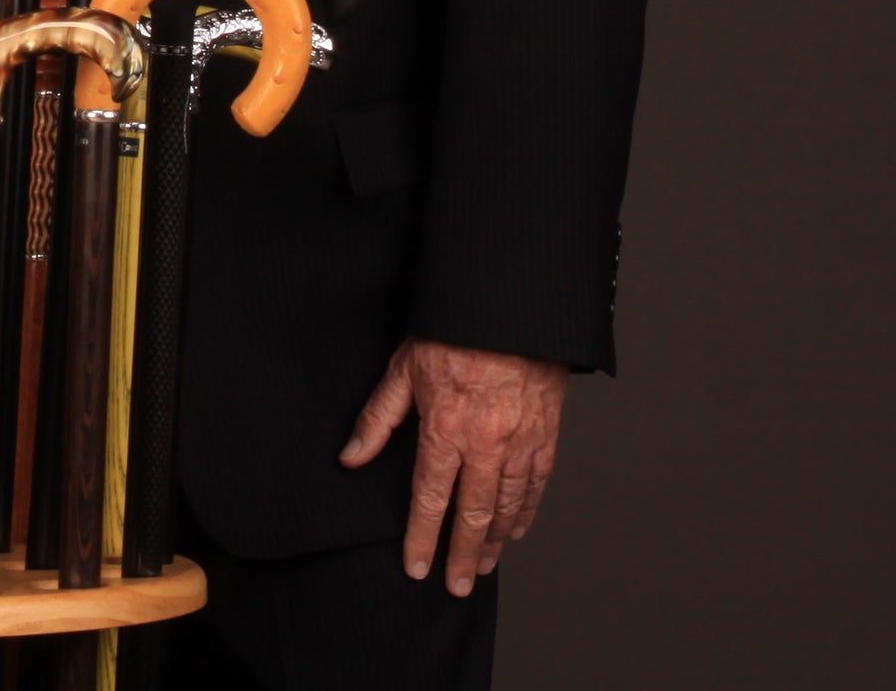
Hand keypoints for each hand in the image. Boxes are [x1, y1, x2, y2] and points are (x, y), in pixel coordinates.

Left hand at [341, 337, 567, 595]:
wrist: (512, 308)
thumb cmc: (453, 332)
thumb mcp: (403, 370)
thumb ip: (377, 420)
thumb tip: (350, 458)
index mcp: (445, 430)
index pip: (430, 499)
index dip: (422, 538)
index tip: (417, 568)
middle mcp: (485, 445)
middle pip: (472, 515)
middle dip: (462, 555)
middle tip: (456, 586)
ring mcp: (519, 442)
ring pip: (506, 506)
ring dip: (493, 541)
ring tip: (481, 565)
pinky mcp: (545, 435)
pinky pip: (536, 484)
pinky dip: (525, 511)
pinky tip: (515, 528)